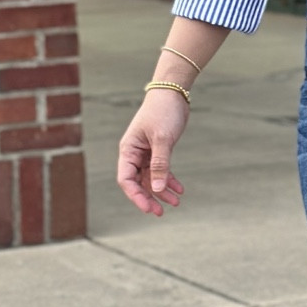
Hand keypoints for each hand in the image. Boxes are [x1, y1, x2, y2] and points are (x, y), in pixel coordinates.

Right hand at [117, 91, 189, 214]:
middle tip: (160, 213)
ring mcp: (145, 153)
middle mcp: (134, 154)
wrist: (173, 93)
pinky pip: (161, 170)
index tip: (149, 208)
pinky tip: (180, 189)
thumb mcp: (162, 139)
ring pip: (151, 178)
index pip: (126, 180)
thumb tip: (157, 189)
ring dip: (162, 191)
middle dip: (149, 198)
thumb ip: (160, 164)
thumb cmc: (163, 112)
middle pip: (137, 182)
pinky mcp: (157, 150)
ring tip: (176, 202)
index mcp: (128, 150)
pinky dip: (169, 180)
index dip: (136, 196)